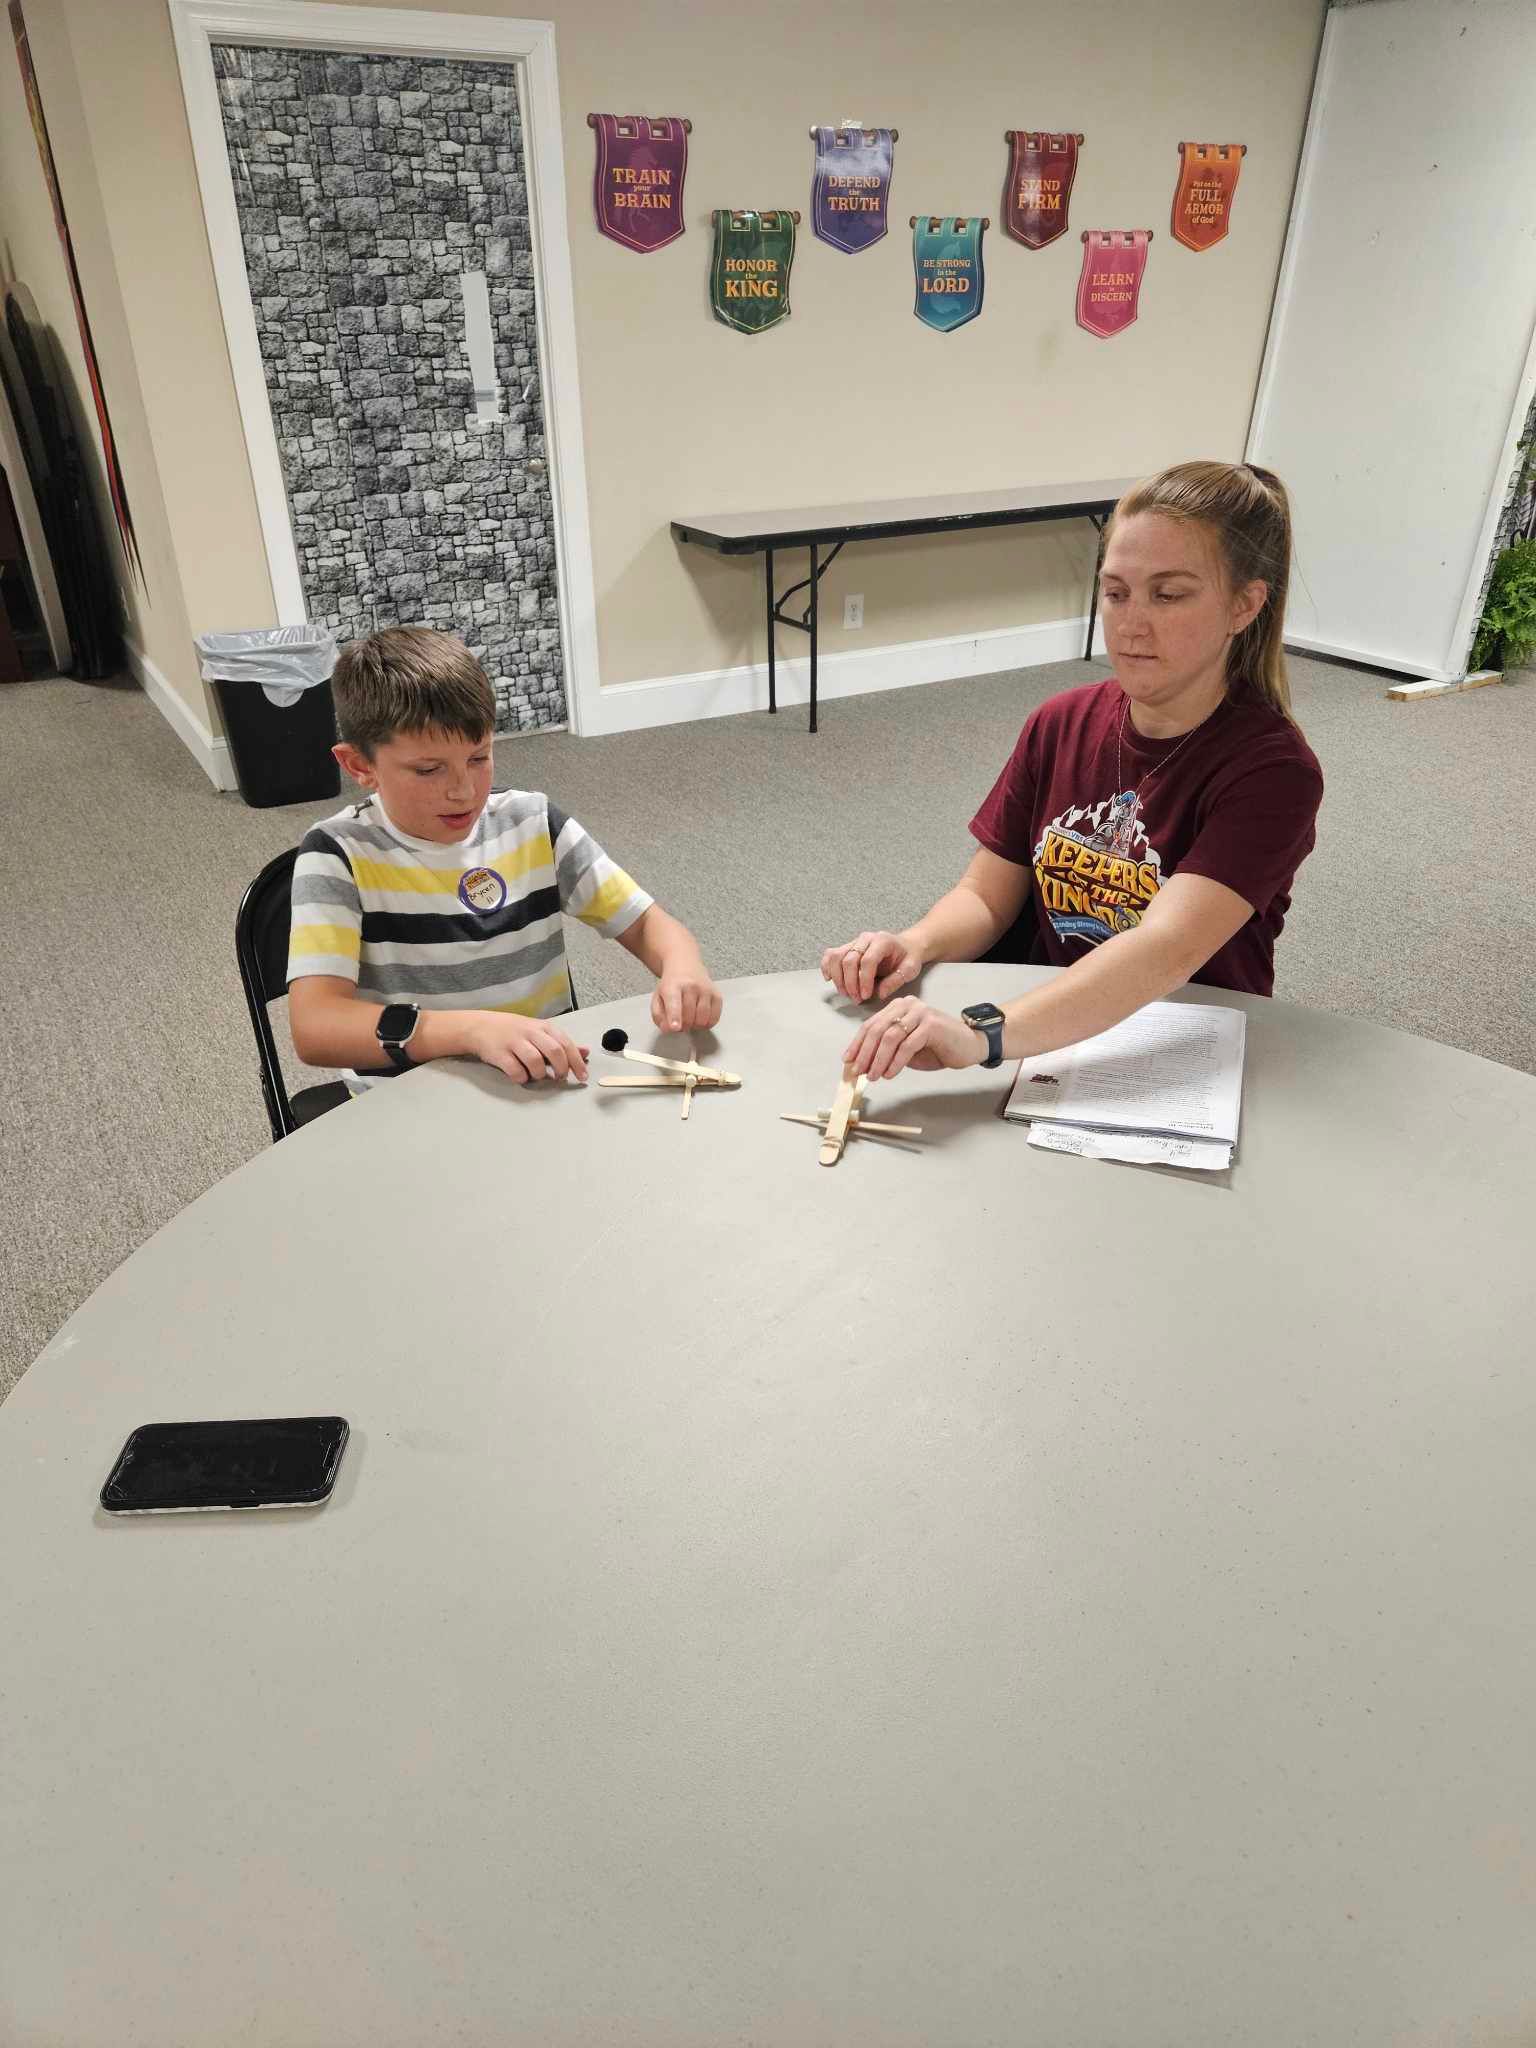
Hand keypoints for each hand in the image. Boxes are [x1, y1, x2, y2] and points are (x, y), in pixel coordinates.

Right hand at [465, 1014, 588, 1084]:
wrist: (479, 1026)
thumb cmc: (514, 1031)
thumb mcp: (540, 1032)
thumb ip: (562, 1043)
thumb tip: (585, 1052)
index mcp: (543, 1027)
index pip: (566, 1044)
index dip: (577, 1062)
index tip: (583, 1077)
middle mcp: (530, 1032)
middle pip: (554, 1051)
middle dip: (561, 1068)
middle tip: (560, 1078)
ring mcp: (514, 1042)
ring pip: (535, 1061)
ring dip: (540, 1074)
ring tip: (537, 1075)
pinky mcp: (499, 1054)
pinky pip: (515, 1070)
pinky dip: (522, 1078)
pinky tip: (521, 1076)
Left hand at [652, 970, 721, 1033]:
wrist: (686, 966)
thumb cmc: (672, 984)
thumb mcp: (658, 997)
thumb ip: (659, 1016)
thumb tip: (667, 1029)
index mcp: (673, 986)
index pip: (674, 1003)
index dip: (675, 1017)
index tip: (675, 1027)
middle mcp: (691, 986)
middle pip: (689, 1016)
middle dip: (683, 1026)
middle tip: (680, 1023)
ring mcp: (706, 990)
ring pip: (702, 1019)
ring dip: (695, 1026)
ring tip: (690, 1019)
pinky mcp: (717, 995)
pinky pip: (714, 1018)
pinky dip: (707, 1024)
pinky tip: (700, 1018)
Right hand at [820, 930, 922, 1002]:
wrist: (906, 947)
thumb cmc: (908, 958)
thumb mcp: (910, 969)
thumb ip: (896, 981)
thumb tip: (879, 993)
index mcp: (882, 941)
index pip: (867, 960)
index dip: (864, 980)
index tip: (865, 996)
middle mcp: (865, 939)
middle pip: (849, 960)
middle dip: (850, 983)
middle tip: (856, 999)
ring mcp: (854, 942)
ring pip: (836, 957)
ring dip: (837, 978)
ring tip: (846, 993)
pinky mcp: (847, 948)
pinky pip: (830, 955)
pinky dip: (826, 967)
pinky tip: (829, 979)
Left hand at [844, 997, 984, 1080]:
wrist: (969, 1045)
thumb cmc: (937, 1047)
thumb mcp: (905, 1048)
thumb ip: (886, 1050)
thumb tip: (862, 1064)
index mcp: (898, 1007)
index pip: (870, 1025)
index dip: (857, 1044)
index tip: (848, 1061)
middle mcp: (907, 1006)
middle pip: (877, 1029)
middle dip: (865, 1053)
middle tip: (858, 1071)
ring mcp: (920, 1013)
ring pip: (890, 1037)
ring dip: (879, 1060)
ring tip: (874, 1076)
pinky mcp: (931, 1024)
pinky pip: (907, 1045)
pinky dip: (896, 1062)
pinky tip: (890, 1074)